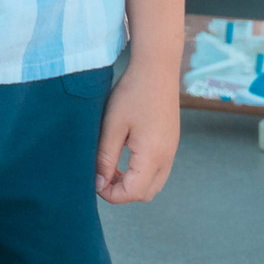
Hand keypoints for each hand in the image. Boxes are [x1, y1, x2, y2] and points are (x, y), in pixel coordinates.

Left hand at [95, 57, 180, 202]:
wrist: (157, 69)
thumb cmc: (132, 94)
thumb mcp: (112, 126)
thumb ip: (105, 158)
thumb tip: (98, 184)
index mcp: (152, 156)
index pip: (132, 193)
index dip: (110, 194)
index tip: (93, 181)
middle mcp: (166, 158)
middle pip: (144, 194)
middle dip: (121, 192)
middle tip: (101, 175)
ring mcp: (171, 151)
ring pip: (153, 183)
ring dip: (131, 182)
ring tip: (110, 166)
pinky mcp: (170, 143)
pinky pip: (157, 170)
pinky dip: (140, 172)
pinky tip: (124, 156)